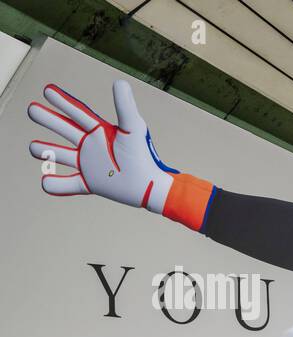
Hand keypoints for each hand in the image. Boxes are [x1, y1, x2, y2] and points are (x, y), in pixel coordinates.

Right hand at [27, 80, 213, 229]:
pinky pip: (69, 184)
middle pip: (64, 129)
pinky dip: (56, 185)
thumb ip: (125, 107)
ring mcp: (89, 165)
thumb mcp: (134, 129)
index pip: (77, 113)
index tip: (47, 89)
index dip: (62, 101)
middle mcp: (92, 146)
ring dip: (46, 151)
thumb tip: (120, 82)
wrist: (151, 187)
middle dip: (48, 119)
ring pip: (61, 155)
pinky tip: (45, 183)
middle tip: (32, 109)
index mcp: (100, 132)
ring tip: (32, 148)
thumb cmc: (145, 156)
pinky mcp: (90, 184)